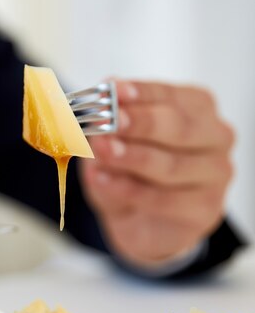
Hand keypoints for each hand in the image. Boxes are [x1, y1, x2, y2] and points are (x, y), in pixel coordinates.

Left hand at [79, 78, 234, 267]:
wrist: (143, 222)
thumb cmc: (132, 172)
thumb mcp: (113, 143)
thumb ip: (109, 126)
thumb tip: (96, 109)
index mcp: (197, 107)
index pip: (168, 95)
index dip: (139, 93)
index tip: (111, 90)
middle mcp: (216, 136)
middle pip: (178, 127)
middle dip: (139, 123)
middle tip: (107, 122)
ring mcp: (216, 174)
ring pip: (171, 165)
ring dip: (131, 157)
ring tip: (101, 151)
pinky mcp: (207, 209)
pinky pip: (165, 199)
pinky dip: (129, 190)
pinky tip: (102, 181)